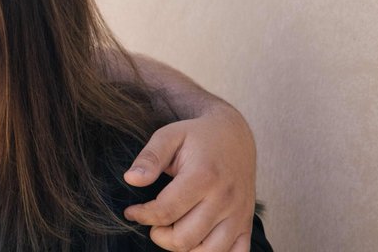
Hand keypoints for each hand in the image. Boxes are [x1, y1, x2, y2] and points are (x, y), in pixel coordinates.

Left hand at [123, 105, 256, 251]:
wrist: (234, 135)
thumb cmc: (197, 136)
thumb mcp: (169, 136)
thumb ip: (149, 158)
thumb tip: (131, 179)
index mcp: (204, 176)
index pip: (166, 211)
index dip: (142, 216)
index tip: (132, 211)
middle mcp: (225, 199)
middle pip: (184, 238)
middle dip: (159, 235)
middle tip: (152, 220)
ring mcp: (239, 214)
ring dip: (183, 247)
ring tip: (172, 229)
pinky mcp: (247, 224)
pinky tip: (196, 239)